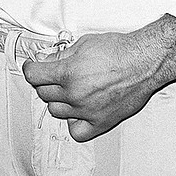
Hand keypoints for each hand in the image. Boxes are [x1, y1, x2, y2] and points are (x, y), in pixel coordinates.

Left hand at [22, 30, 159, 141]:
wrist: (144, 63)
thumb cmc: (118, 50)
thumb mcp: (83, 44)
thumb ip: (60, 55)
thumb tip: (45, 60)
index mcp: (67, 73)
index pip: (33, 76)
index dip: (31, 69)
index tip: (34, 67)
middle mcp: (74, 95)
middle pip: (43, 93)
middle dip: (45, 82)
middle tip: (53, 75)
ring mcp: (87, 111)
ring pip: (56, 111)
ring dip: (57, 100)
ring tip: (68, 90)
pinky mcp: (101, 122)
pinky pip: (76, 131)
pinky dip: (73, 122)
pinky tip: (77, 110)